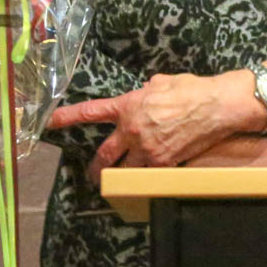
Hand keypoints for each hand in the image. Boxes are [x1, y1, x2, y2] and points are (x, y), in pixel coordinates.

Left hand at [51, 71, 259, 183]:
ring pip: (126, 170)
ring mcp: (148, 150)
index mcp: (128, 106)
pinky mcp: (165, 163)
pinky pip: (149, 173)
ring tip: (118, 183)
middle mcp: (132, 130)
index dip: (68, 117)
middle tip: (92, 175)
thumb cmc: (191, 89)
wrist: (216, 106)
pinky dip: (148, 175)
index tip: (50, 122)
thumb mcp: (160, 83)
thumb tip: (143, 96)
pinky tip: (150, 178)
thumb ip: (144, 92)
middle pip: (105, 155)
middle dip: (96, 168)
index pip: (91, 112)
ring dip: (120, 176)